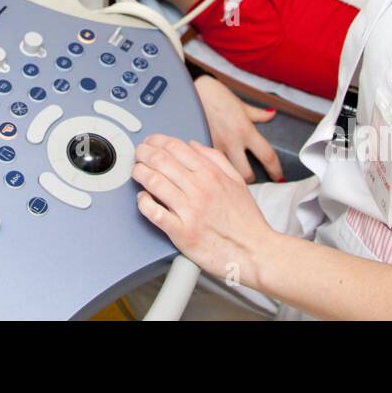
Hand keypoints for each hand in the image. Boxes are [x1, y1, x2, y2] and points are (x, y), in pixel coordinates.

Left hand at [133, 133, 277, 287]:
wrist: (255, 252)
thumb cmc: (246, 221)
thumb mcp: (237, 181)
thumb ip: (215, 159)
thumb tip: (192, 145)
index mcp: (211, 174)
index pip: (175, 147)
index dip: (156, 140)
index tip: (150, 142)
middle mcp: (199, 188)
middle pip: (160, 160)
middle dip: (143, 152)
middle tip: (138, 153)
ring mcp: (189, 210)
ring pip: (154, 181)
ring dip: (139, 172)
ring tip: (136, 171)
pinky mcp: (181, 232)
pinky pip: (154, 213)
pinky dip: (143, 202)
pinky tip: (142, 199)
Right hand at [191, 74, 283, 182]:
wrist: (194, 90)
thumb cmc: (217, 95)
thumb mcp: (241, 104)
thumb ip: (258, 114)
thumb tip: (271, 114)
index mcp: (246, 130)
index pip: (267, 156)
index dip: (276, 170)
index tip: (279, 177)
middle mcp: (232, 142)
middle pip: (246, 174)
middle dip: (251, 180)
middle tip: (252, 178)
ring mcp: (216, 147)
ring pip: (227, 173)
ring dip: (232, 177)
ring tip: (234, 177)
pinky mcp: (203, 148)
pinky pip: (212, 165)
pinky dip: (216, 168)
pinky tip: (216, 169)